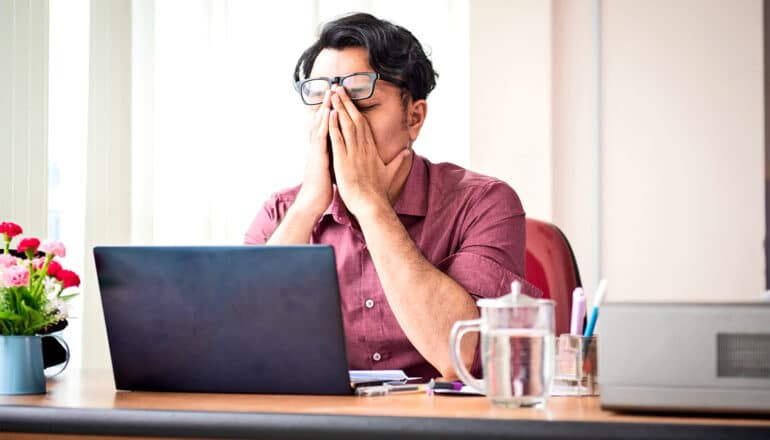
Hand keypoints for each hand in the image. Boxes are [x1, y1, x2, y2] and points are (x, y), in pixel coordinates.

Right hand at [295, 90, 333, 216]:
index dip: (329, 111)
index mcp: (320, 149)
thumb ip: (332, 157)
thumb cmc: (322, 188)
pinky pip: (321, 137)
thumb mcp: (328, 168)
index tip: (335, 98)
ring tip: (330, 93)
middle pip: (320, 121)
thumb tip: (338, 151)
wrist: (313, 202)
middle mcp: (316, 146)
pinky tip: (329, 112)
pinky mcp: (317, 157)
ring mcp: (315, 150)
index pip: (324, 126)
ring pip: (319, 125)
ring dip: (324, 107)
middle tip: (331, 87)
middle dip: (326, 104)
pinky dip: (324, 123)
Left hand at [328, 87, 411, 215]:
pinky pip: (338, 139)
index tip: (350, 99)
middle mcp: (363, 148)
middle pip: (355, 119)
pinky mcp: (343, 160)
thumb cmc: (379, 192)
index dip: (356, 110)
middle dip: (347, 102)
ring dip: (339, 108)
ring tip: (333, 94)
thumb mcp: (391, 174)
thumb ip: (399, 162)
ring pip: (346, 125)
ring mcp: (353, 153)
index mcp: (371, 150)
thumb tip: (408, 153)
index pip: (363, 125)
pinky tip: (329, 114)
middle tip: (339, 87)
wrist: (372, 205)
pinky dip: (333, 125)